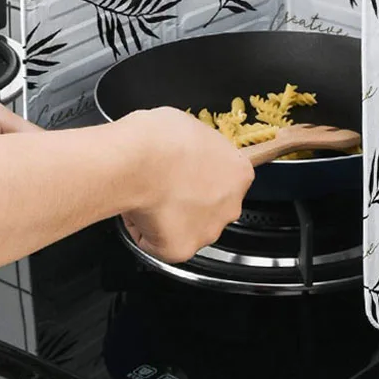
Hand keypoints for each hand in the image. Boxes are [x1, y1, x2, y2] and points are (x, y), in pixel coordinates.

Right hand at [118, 107, 254, 263]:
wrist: (138, 160)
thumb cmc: (163, 138)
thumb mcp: (192, 128)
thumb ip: (201, 149)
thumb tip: (189, 151)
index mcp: (240, 173)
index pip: (226, 179)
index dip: (202, 175)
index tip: (186, 170)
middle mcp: (230, 206)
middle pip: (212, 207)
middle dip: (191, 201)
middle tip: (166, 184)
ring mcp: (207, 230)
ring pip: (189, 228)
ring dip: (172, 219)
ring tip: (150, 197)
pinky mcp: (181, 250)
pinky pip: (161, 245)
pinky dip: (148, 234)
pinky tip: (141, 212)